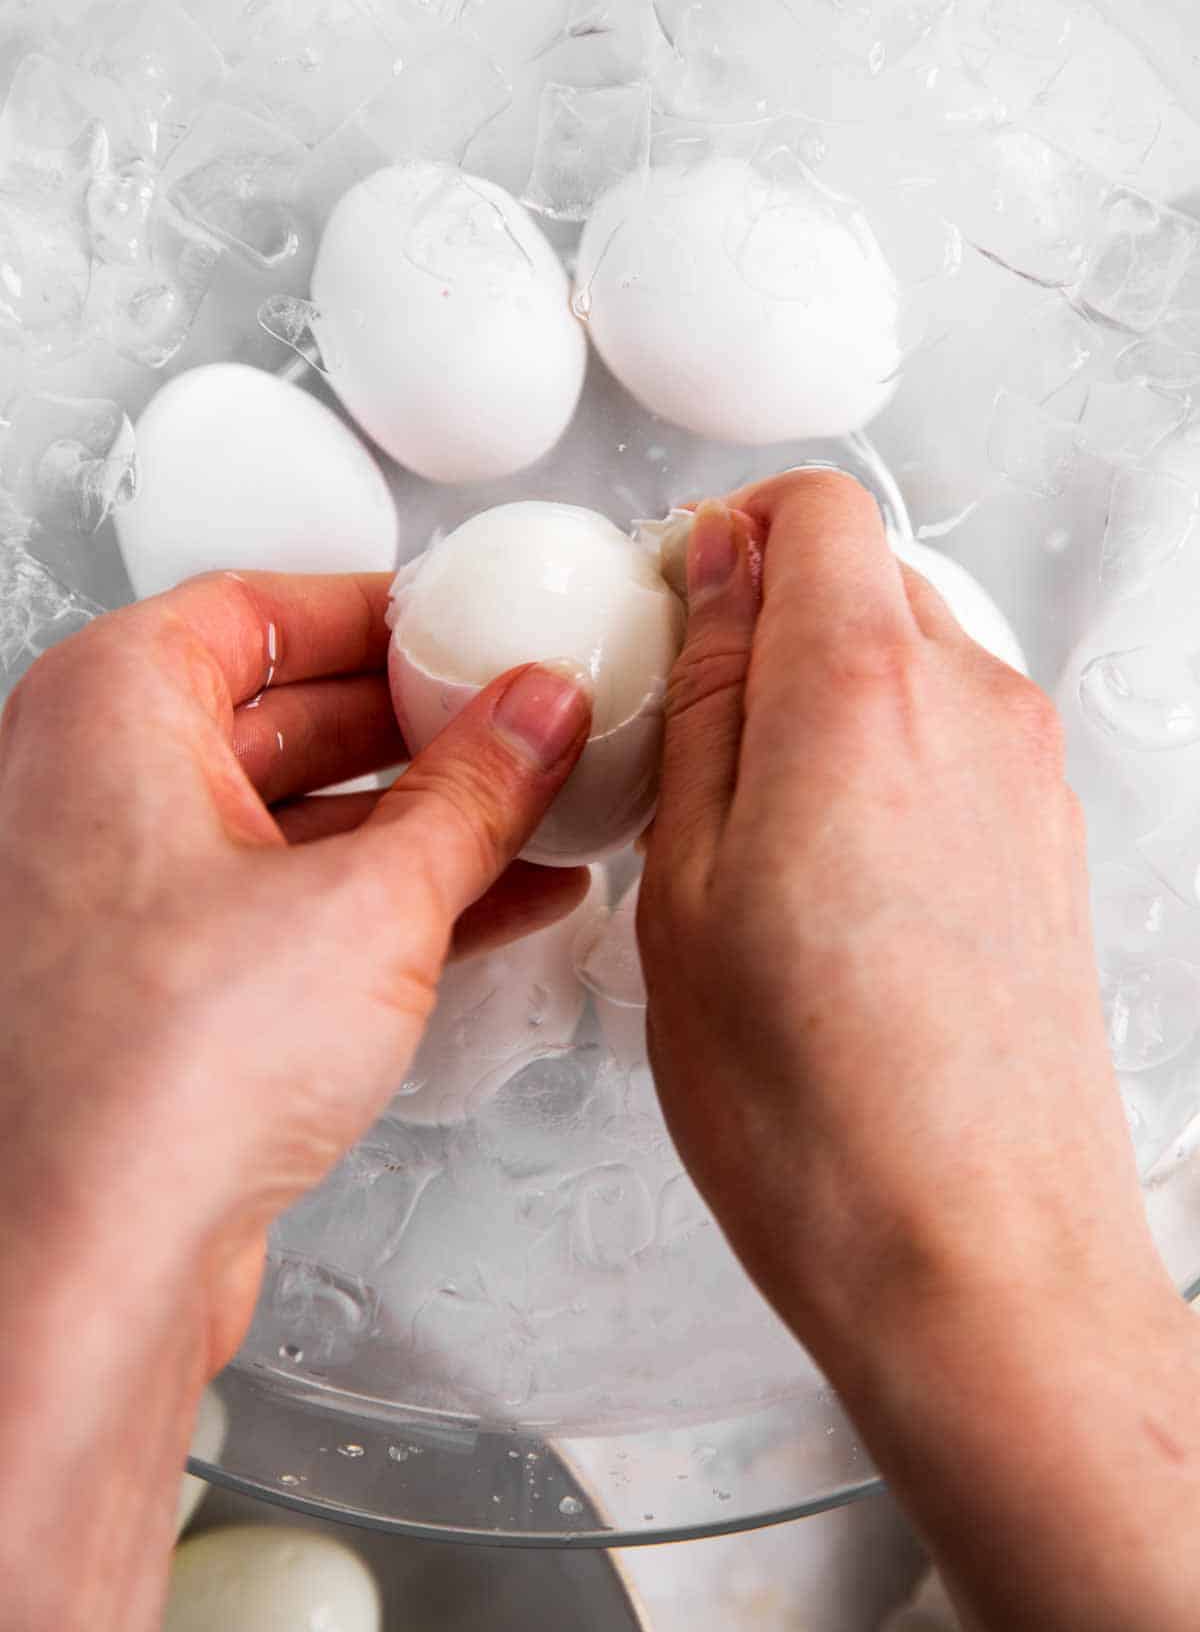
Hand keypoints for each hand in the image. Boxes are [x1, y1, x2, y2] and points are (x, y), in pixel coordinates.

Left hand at [0, 569, 589, 1631]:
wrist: (89, 1261)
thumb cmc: (157, 1077)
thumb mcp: (373, 899)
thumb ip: (475, 791)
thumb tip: (534, 717)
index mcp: (109, 710)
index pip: (263, 608)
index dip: (385, 615)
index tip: (471, 629)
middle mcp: (91, 787)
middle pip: (285, 709)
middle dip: (420, 724)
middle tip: (525, 725)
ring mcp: (118, 890)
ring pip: (294, 812)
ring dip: (421, 817)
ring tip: (535, 814)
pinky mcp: (158, 983)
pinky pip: (287, 899)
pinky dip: (386, 893)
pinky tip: (493, 899)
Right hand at [640, 472, 1199, 1631]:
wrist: (976, 1257)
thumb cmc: (816, 1109)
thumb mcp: (686, 886)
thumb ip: (707, 702)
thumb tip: (714, 577)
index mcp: (862, 693)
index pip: (816, 507)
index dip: (728, 533)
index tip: (672, 605)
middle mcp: (973, 707)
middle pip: (866, 573)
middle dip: (768, 615)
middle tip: (688, 724)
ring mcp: (1028, 774)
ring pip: (911, 656)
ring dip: (822, 696)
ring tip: (750, 824)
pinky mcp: (1052, 839)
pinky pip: (953, 738)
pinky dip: (880, 758)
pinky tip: (824, 876)